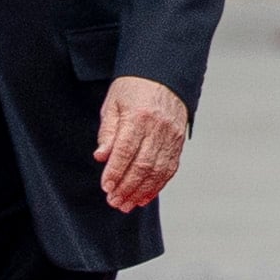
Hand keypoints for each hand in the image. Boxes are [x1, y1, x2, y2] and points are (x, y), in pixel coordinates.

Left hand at [95, 75, 189, 211]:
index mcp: (139, 115)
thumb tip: (101, 157)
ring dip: (141, 191)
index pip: (126, 150)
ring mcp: (172, 136)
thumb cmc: (133, 89)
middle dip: (127, 187)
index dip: (116, 171)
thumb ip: (108, 132)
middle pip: (143, 164)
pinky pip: (169, 169)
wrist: (163, 75)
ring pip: (158, 171)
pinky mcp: (178, 142)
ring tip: (126, 204)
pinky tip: (144, 197)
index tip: (106, 186)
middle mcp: (158, 127)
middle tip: (114, 201)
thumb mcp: (113, 104)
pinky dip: (157, 186)